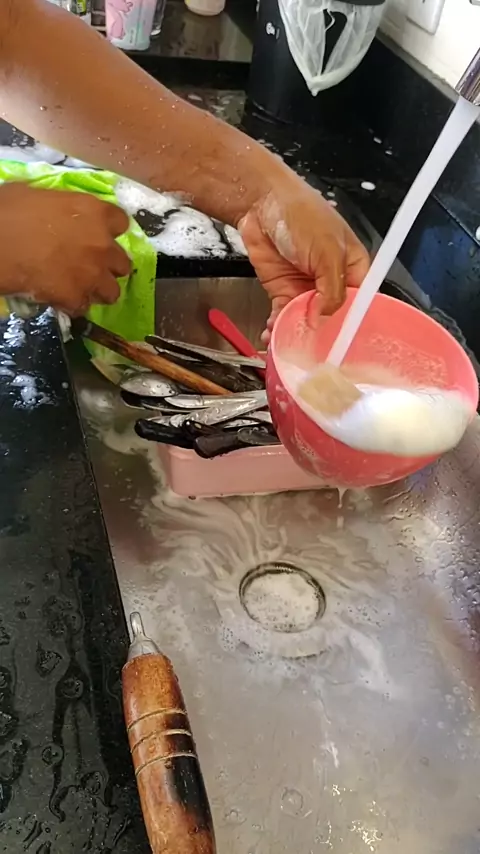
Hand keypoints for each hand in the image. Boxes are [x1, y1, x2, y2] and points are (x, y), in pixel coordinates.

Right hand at [0, 183, 130, 314]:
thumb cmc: (7, 212)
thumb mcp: (34, 193)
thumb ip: (58, 204)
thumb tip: (53, 207)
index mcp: (94, 213)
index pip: (122, 223)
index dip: (110, 231)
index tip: (98, 234)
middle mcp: (102, 244)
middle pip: (122, 262)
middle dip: (108, 265)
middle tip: (89, 266)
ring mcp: (92, 274)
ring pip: (112, 291)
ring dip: (98, 290)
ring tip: (79, 288)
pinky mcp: (76, 298)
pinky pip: (83, 307)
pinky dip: (73, 305)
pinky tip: (59, 298)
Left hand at [239, 176, 368, 342]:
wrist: (261, 203)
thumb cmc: (302, 214)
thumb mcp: (327, 251)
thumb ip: (332, 288)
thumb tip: (324, 317)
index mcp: (354, 269)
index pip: (360, 306)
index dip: (350, 325)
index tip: (339, 345)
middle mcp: (333, 283)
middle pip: (332, 319)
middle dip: (320, 336)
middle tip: (309, 353)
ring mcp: (307, 289)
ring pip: (306, 322)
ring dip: (296, 335)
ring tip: (285, 346)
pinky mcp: (284, 292)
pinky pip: (284, 317)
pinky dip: (277, 328)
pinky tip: (271, 336)